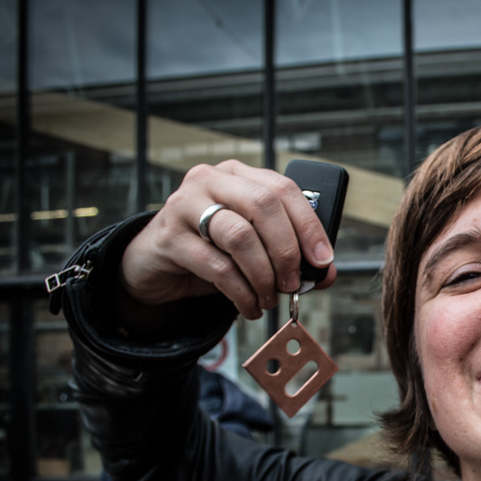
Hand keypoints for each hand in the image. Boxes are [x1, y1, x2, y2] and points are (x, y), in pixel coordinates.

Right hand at [120, 160, 335, 319]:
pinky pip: (217, 267)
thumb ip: (290, 256)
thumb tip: (326, 273)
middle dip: (286, 250)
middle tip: (293, 283)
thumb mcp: (253, 248)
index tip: (323, 259)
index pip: (283, 189)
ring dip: (263, 275)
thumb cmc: (210, 250)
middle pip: (262, 205)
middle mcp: (210, 180)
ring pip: (240, 236)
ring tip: (269, 297)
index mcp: (238, 174)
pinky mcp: (169, 237)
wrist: (154, 265)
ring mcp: (185, 205)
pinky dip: (241, 293)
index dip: (309, 225)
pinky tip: (249, 306)